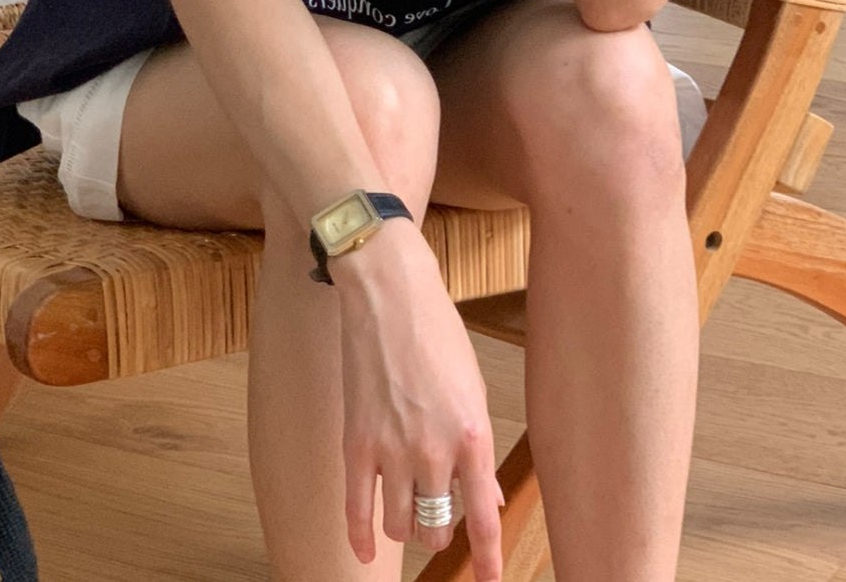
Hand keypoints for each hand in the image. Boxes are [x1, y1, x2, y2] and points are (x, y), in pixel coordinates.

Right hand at [332, 218, 503, 580]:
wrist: (388, 292)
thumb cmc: (436, 331)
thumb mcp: (473, 386)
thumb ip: (477, 447)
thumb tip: (485, 498)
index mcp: (472, 434)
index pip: (483, 517)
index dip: (488, 558)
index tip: (491, 581)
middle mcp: (434, 450)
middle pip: (438, 525)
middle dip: (442, 531)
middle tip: (441, 519)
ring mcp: (391, 449)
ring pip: (402, 523)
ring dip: (408, 526)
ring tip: (410, 511)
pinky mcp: (355, 442)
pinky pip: (358, 509)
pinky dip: (362, 537)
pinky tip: (367, 549)